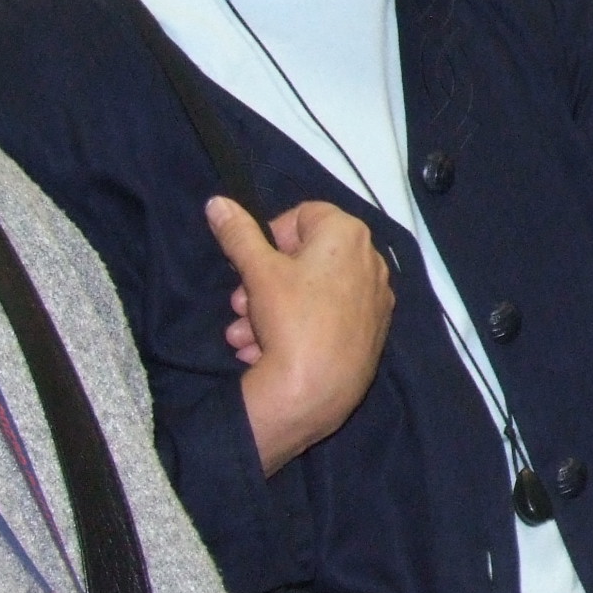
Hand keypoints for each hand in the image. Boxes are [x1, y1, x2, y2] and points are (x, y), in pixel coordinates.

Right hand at [208, 197, 392, 475]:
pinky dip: (295, 329)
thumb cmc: (291, 318)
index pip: (304, 215)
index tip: (252, 261)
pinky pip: (327, 319)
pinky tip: (263, 351)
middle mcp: (371, 262)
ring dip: (268, 310)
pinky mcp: (370, 332)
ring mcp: (374, 299)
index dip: (272, 235)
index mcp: (350, 235)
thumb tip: (218, 203)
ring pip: (310, 293)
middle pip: (304, 259)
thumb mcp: (257, 270)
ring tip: (242, 336)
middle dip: (261, 282)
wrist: (317, 389)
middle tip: (239, 304)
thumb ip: (238, 233)